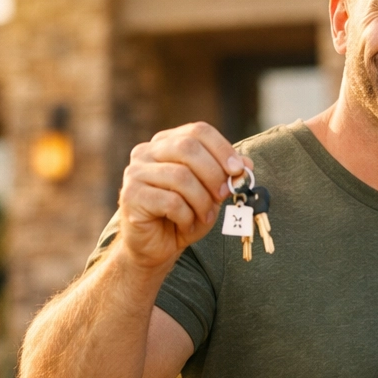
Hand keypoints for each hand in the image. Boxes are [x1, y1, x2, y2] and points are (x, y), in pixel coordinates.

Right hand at [116, 122, 249, 270]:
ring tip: (205, 217)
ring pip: (181, 176)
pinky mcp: (130, 196)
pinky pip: (170, 202)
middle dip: (214, 174)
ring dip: (202, 201)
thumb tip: (246, 164)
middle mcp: (146, 152)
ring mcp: (135, 172)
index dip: (223, 149)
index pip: (198, 131)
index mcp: (166, 143)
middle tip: (223, 195)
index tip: (239, 171)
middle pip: (188, 147)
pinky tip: (186, 224)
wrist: (156, 246)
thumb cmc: (184, 215)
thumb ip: (226, 176)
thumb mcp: (211, 193)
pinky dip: (187, 216)